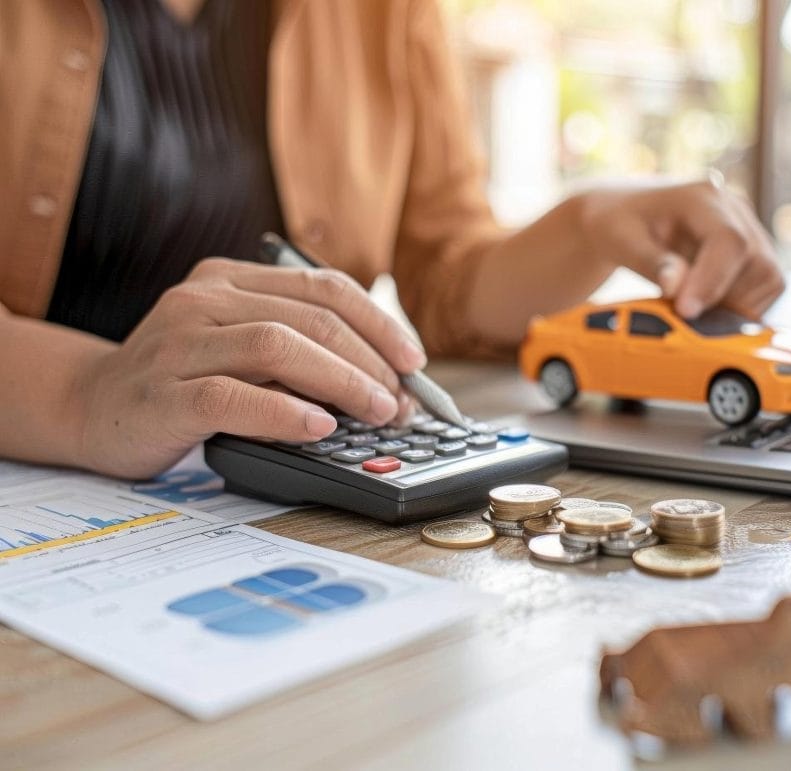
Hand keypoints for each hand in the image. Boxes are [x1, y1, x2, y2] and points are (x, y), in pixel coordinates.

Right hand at [75, 258, 425, 477]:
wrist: (90, 408)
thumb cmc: (182, 380)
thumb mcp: (239, 346)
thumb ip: (296, 346)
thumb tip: (384, 377)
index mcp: (230, 279)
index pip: (323, 287)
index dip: (379, 323)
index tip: (413, 361)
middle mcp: (203, 299)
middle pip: (310, 318)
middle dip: (370, 360)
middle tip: (402, 401)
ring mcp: (178, 343)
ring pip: (277, 346)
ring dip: (341, 382)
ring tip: (376, 412)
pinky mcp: (163, 393)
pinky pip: (232, 397)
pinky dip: (285, 412)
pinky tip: (320, 428)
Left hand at [578, 180, 783, 319]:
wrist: (624, 215)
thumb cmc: (618, 224)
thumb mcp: (619, 241)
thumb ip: (650, 262)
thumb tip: (678, 286)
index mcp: (701, 198)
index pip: (729, 241)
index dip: (713, 281)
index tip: (687, 311)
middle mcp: (734, 208)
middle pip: (759, 263)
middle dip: (726, 299)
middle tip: (686, 314)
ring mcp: (748, 228)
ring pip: (769, 277)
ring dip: (738, 305)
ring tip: (696, 308)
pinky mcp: (752, 250)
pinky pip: (766, 286)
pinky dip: (743, 306)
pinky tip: (708, 306)